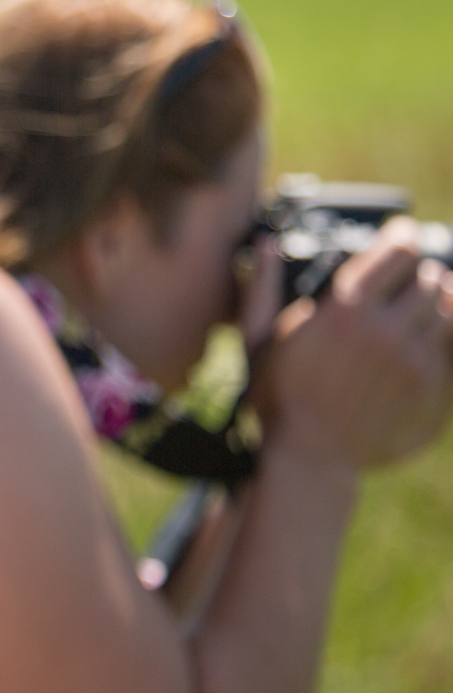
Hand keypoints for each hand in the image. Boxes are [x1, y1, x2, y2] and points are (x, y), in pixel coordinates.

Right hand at [259, 218, 452, 469]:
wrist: (311, 456)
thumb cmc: (278, 396)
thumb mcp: (258, 340)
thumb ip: (263, 288)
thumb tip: (269, 246)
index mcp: (344, 310)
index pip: (400, 250)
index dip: (402, 237)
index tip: (401, 236)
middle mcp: (385, 330)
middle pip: (432, 278)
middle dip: (419, 274)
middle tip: (405, 281)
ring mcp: (413, 360)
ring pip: (446, 312)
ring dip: (433, 306)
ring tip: (412, 313)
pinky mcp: (430, 387)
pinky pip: (449, 348)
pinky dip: (437, 340)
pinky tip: (415, 346)